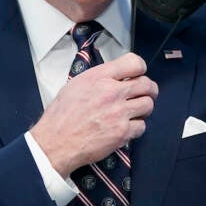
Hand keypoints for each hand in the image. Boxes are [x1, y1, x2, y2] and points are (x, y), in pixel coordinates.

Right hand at [30, 53, 157, 177]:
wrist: (56, 142)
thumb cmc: (62, 115)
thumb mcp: (77, 84)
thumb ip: (100, 77)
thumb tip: (116, 75)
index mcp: (99, 77)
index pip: (134, 63)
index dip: (140, 68)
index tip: (139, 74)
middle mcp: (112, 92)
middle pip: (147, 84)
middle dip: (149, 89)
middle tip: (145, 93)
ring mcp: (119, 113)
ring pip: (148, 105)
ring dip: (144, 108)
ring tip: (135, 111)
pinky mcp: (122, 132)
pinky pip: (142, 126)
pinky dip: (136, 127)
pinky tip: (126, 127)